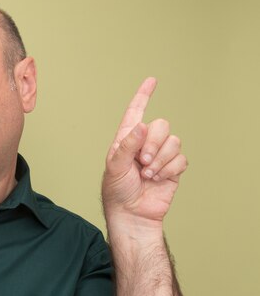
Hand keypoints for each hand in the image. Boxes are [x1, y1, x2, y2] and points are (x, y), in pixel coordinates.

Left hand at [102, 77, 187, 228]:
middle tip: (143, 162)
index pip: (135, 112)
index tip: (152, 81)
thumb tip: (142, 125)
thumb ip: (127, 145)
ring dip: (161, 159)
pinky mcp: (173, 169)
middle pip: (161, 125)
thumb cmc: (117, 192)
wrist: (132, 214)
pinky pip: (181, 158)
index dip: (143, 96)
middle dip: (153, 143)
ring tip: (148, 174)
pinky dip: (169, 169)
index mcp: (127, 140)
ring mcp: (160, 155)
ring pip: (173, 141)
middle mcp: (144, 144)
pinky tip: (158, 179)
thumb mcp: (114, 167)